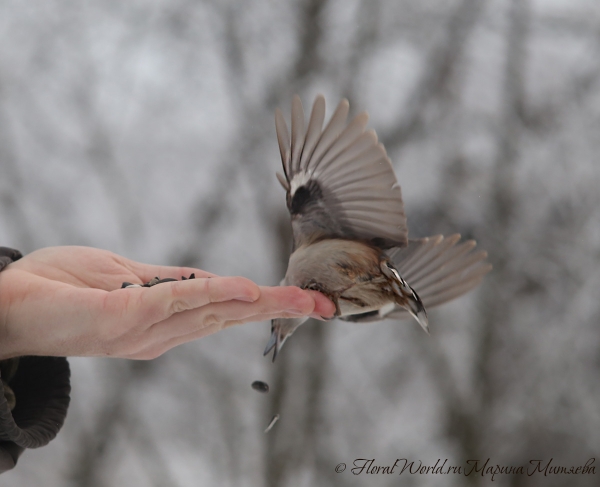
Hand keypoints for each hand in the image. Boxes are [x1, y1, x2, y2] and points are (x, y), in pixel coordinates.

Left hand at [0, 246, 334, 359]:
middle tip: (323, 305)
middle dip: (280, 309)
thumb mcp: (121, 278)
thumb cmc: (59, 288)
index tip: (301, 298)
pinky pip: (177, 301)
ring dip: (262, 302)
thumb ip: (166, 283)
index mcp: (163, 321)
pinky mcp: (123, 320)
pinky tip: (247, 290)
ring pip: (214, 311)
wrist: (3, 303)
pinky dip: (216, 294)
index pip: (223, 309)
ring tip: (303, 300)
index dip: (264, 303)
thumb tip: (207, 282)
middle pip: (230, 315)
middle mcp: (161, 333)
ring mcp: (144, 330)